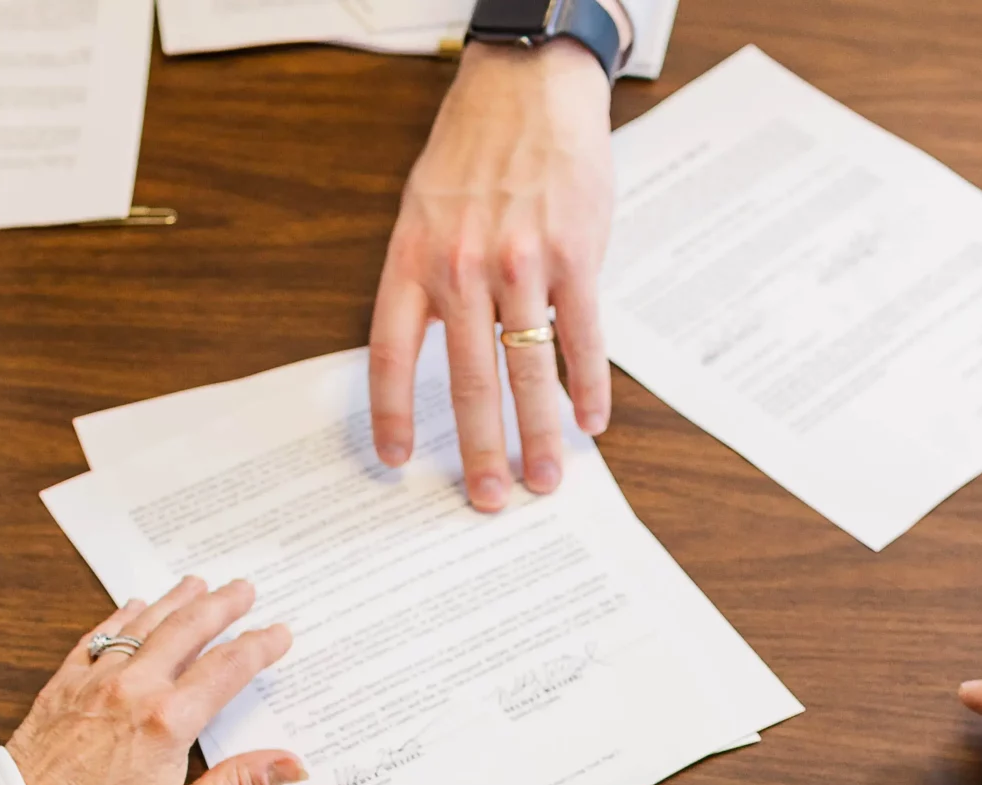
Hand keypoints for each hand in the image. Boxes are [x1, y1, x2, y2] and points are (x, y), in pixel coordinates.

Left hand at [6, 576, 300, 784]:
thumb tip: (290, 765)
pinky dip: (119, 618)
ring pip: (141, 625)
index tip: (279, 632)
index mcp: (168, 722)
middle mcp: (132, 689)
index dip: (258, 646)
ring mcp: (94, 683)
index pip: (227, 669)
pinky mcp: (62, 687)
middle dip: (220, 606)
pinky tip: (130, 608)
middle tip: (243, 588)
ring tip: (196, 584)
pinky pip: (97, 638)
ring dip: (173, 601)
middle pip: (186, 630)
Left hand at [369, 39, 615, 513]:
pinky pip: (582, 337)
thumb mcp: (423, 212)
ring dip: (540, 434)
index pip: (393, 355)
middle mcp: (461, 267)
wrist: (528, 88)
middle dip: (479, 450)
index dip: (390, 414)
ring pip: (528, 370)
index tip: (395, 462)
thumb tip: (441, 354)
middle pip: (468, 381)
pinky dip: (588, 386)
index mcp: (413, 260)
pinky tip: (591, 422)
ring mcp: (520, 263)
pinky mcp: (573, 254)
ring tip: (546, 478)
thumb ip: (428, 282)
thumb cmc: (474, 153)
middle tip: (489, 499)